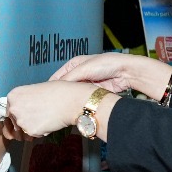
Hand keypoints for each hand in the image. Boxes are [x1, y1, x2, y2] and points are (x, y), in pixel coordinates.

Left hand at [5, 81, 101, 137]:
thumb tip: (23, 110)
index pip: (10, 111)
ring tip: (45, 118)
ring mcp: (20, 121)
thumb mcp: (34, 90)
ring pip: (23, 130)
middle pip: (15, 122)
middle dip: (25, 122)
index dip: (20, 113)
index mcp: (13, 96)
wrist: (69, 100)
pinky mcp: (30, 131)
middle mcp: (13, 108)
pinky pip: (33, 135)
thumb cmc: (57, 92)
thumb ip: (24, 100)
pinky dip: (40, 132)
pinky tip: (49, 122)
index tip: (28, 113)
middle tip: (39, 116)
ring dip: (32, 128)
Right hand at [52, 53, 171, 100]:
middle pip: (65, 87)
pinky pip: (82, 99)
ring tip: (62, 108)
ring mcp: (85, 84)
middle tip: (53, 105)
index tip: (45, 97)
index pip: (57, 77)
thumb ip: (68, 78)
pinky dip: (79, 103)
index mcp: (73, 65)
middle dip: (60, 95)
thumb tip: (55, 88)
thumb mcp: (83, 69)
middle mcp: (78, 74)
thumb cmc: (106, 64)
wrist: (125, 72)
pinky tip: (74, 107)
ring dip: (70, 100)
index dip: (51, 87)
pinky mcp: (93, 92)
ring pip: (73, 95)